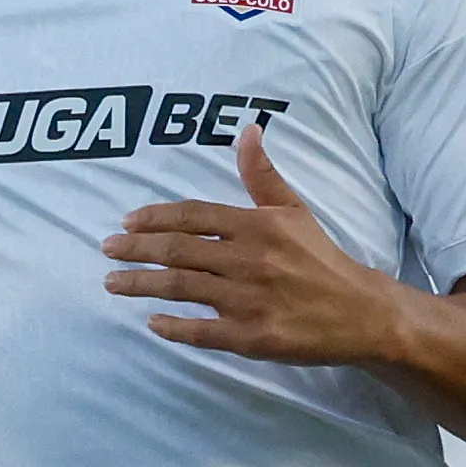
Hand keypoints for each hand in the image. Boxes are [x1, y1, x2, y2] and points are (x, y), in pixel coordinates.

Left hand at [102, 119, 400, 365]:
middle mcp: (249, 260)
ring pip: (181, 289)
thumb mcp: (294, 210)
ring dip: (141, 285)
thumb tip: (247, 129)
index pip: (194, 215)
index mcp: (257, 226)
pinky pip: (201, 332)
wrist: (359, 312)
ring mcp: (248, 300)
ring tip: (112, 282)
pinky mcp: (251, 337)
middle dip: (135, 249)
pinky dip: (173, 327)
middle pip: (178, 251)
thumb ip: (262, 176)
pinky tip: (152, 322)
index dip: (155, 218)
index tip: (126, 222)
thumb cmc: (320, 259)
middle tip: (106, 249)